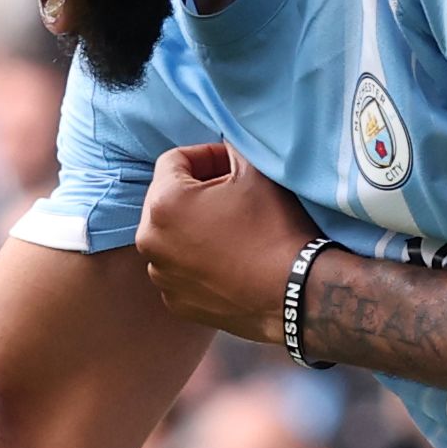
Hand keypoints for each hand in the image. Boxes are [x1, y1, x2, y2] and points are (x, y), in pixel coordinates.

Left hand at [134, 143, 318, 343]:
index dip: (206, 155)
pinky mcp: (176, 302)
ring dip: (194, 225)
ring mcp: (161, 276)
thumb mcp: (255, 171)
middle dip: (197, 190)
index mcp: (163, 203)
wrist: (297, 293)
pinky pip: (179, 268)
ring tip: (231, 228)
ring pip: (171, 234)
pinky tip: (228, 258)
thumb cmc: (275, 228)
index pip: (174, 160)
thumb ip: (231, 147)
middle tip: (233, 194)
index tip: (232, 165)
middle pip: (167, 198)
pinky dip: (197, 259)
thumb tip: (224, 145)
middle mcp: (150, 241)